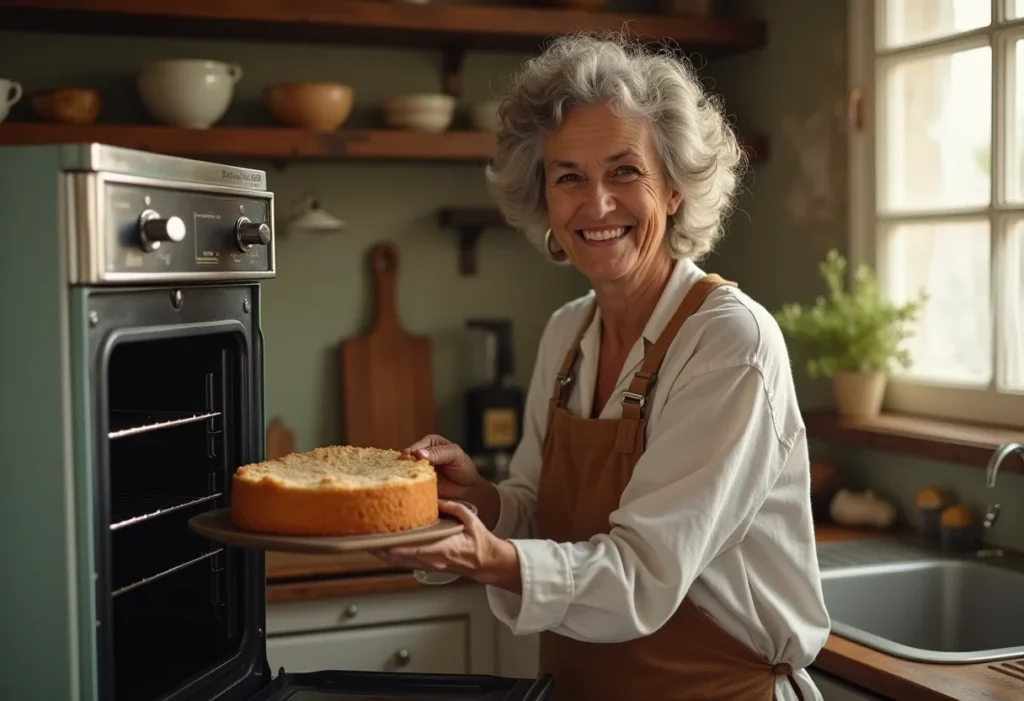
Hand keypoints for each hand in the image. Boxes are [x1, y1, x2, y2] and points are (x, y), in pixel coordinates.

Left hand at [370, 500, 520, 592]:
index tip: (376, 537)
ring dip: (381, 552)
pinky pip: (403, 561)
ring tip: (365, 539)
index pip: (411, 548)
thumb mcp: (470, 519)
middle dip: (378, 548)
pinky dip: (389, 554)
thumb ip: (453, 508)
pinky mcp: (426, 565)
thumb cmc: (479, 542)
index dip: (391, 545)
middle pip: (397, 556)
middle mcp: (431, 559)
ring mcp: (427, 564)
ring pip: (397, 561)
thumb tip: (436, 499)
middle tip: (361, 536)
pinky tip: (380, 546)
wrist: (486, 562)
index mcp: (442, 548)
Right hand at [403, 434, 480, 499]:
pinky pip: (410, 482)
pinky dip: (409, 484)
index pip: (417, 446)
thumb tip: (418, 453)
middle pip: (408, 458)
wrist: (468, 488)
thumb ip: (439, 452)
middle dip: (406, 464)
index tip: (411, 457)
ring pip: (406, 470)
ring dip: (405, 474)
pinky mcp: (418, 482)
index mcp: (430, 443)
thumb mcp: (455, 455)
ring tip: (407, 478)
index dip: (413, 452)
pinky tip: (409, 486)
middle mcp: (421, 455)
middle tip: (406, 469)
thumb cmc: (463, 467)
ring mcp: (418, 469)